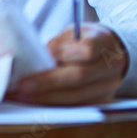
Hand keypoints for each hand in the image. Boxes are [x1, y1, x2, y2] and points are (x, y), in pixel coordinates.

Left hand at [10, 23, 127, 104]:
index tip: (42, 57)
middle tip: (23, 86)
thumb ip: (58, 44)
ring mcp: (110, 86)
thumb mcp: (73, 32)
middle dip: (48, 83)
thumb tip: (39, 60)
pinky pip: (77, 105)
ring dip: (48, 98)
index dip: (64, 54)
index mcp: (103, 41)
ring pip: (78, 96)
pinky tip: (37, 102)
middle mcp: (111, 66)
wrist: (114, 51)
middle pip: (79, 77)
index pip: (87, 50)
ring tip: (23, 97)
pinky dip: (56, 105)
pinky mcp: (103, 100)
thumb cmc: (85, 39)